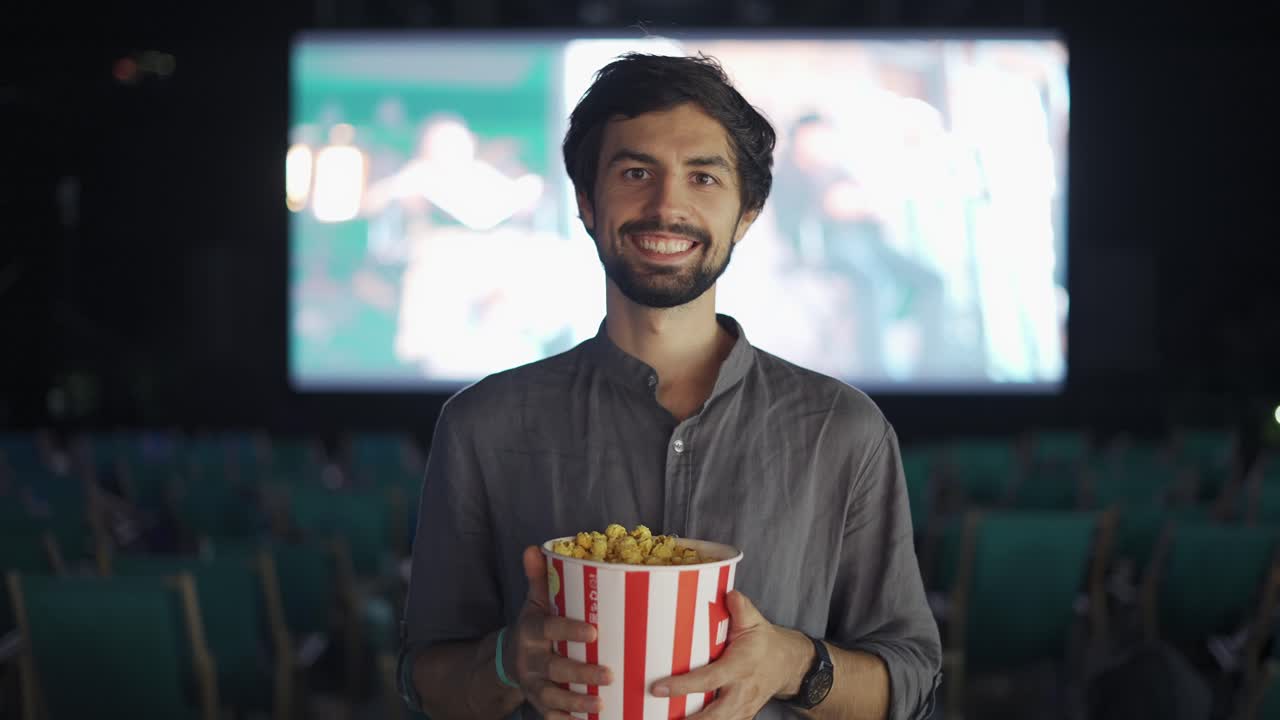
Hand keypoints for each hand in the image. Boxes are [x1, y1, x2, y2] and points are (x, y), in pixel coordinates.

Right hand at [508, 546, 614, 718]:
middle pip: (553, 668)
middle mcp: (529, 659)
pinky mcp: (537, 703)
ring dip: (576, 702)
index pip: (548, 629)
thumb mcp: (534, 602)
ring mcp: (532, 684)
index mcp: (530, 631)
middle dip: (580, 674)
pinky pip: (549, 716)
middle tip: (609, 675)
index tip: (594, 632)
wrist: (510, 659)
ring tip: (601, 705)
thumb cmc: (535, 626)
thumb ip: (539, 578)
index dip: (569, 630)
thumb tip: (535, 547)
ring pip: (551, 696)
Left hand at [651, 590, 801, 718]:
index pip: (709, 679)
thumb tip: (729, 594)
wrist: (790, 665)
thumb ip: (742, 609)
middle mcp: (742, 691)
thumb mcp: (756, 622)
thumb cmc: (766, 642)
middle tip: (662, 717)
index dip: (682, 686)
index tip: (657, 688)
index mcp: (741, 666)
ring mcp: (744, 707)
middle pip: (715, 714)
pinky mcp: (742, 715)